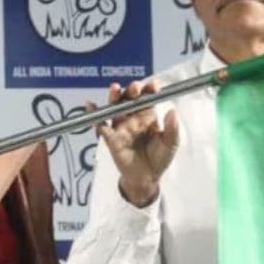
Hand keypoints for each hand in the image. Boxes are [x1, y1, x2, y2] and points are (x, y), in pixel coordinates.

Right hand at [90, 79, 179, 206]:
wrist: (147, 178)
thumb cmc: (159, 159)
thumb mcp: (170, 144)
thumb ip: (172, 128)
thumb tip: (173, 110)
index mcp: (148, 117)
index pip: (147, 98)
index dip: (149, 90)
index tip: (154, 86)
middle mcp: (133, 118)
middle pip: (130, 99)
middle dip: (132, 90)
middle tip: (135, 88)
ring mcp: (121, 127)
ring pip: (115, 107)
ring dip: (114, 97)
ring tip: (115, 88)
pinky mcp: (111, 138)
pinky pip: (100, 125)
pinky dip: (94, 115)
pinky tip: (91, 105)